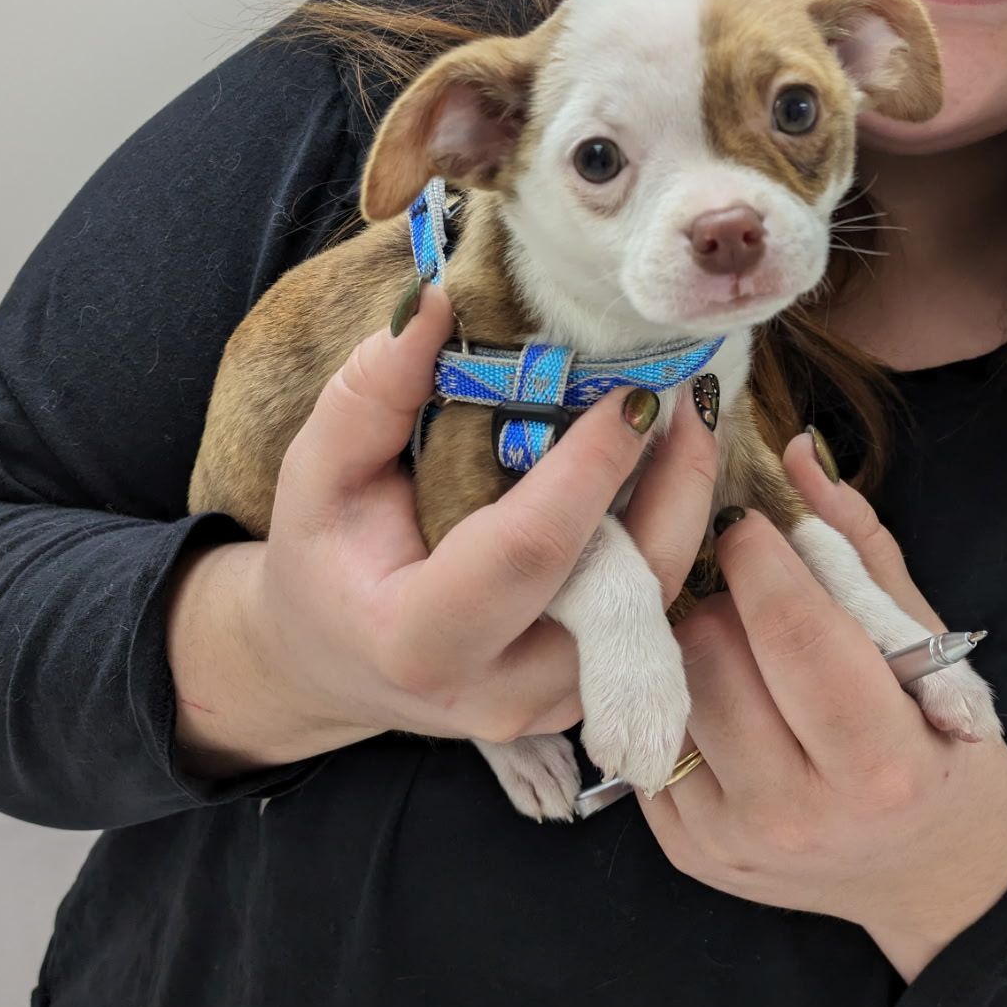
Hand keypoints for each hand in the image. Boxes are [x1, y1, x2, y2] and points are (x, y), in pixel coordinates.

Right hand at [240, 282, 717, 763]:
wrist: (331, 660)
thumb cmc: (323, 559)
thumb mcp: (317, 470)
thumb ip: (373, 390)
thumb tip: (434, 300)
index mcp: (419, 639)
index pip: (533, 549)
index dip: (594, 465)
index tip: (634, 390)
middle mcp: (498, 691)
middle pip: (625, 589)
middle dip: (674, 485)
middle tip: (687, 394)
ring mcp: (548, 706)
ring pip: (656, 609)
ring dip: (684, 509)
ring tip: (689, 421)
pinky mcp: (582, 698)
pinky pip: (650, 619)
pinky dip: (666, 541)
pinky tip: (665, 473)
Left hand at [635, 432, 1006, 981]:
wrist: (934, 876)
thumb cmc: (941, 745)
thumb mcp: (927, 644)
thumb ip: (858, 544)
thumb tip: (793, 448)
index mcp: (880, 763)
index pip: (793, 631)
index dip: (760, 557)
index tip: (750, 525)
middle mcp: (799, 813)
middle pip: (715, 651)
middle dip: (727, 601)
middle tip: (755, 597)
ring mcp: (732, 840)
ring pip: (672, 686)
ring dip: (697, 646)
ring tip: (743, 648)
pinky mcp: (687, 852)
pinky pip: (652, 735)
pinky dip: (679, 699)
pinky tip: (726, 698)